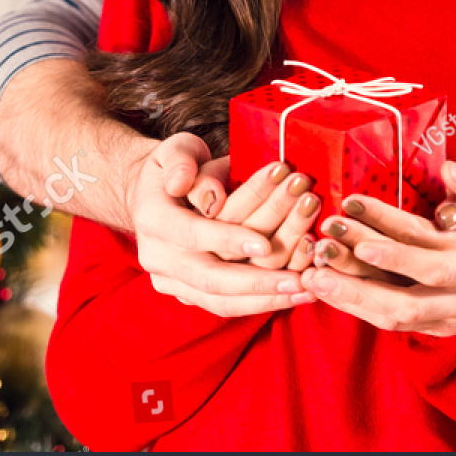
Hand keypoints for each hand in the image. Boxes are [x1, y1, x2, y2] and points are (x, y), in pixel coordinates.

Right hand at [129, 134, 317, 315]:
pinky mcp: (189, 294)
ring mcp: (171, 281)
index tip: (265, 244)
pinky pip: (226, 306)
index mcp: (151, 218)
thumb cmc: (177, 165)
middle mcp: (157, 256)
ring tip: (304, 290)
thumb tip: (209, 195)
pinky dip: (260, 304)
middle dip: (255, 282)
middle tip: (296, 281)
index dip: (227, 240)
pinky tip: (294, 296)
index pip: (191, 234)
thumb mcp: (177, 149)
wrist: (155, 194)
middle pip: (208, 279)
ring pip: (219, 301)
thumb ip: (185, 160)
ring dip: (265, 300)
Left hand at [300, 161, 455, 336]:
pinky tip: (331, 289)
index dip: (397, 259)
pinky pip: (394, 321)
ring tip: (310, 276)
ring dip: (349, 300)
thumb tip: (448, 170)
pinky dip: (360, 307)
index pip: (436, 269)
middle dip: (355, 288)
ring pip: (392, 320)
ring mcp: (450, 320)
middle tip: (315, 262)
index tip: (362, 243)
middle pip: (402, 305)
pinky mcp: (438, 327)